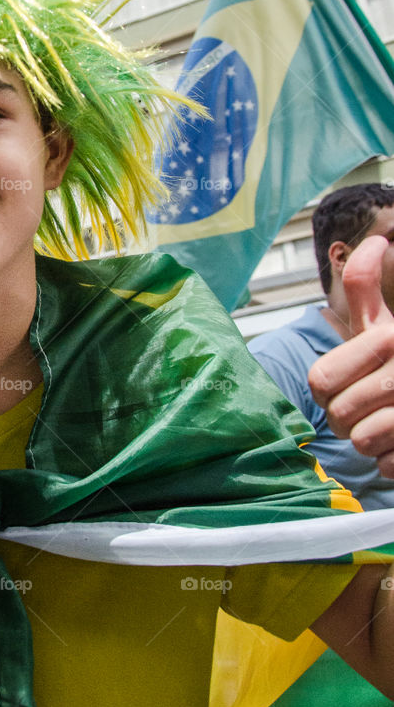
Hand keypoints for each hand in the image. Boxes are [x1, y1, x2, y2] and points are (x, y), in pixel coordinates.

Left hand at [309, 234, 393, 475]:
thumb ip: (366, 287)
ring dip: (368, 441)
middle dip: (346, 417)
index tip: (343, 383)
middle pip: (338, 415)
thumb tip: (373, 240)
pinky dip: (391, 461)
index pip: (320, 381)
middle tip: (367, 406)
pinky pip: (387, 466)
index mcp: (389, 338)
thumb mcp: (381, 324)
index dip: (325, 389)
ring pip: (362, 442)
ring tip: (386, 422)